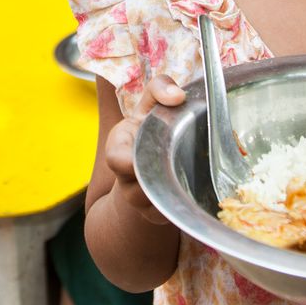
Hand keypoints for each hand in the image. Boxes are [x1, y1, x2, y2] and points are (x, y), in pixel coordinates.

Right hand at [103, 75, 185, 224]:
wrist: (155, 156)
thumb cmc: (153, 124)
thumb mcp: (153, 102)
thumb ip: (160, 88)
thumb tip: (177, 96)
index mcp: (119, 146)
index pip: (115, 159)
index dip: (129, 161)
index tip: (151, 152)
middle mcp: (124, 177)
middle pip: (136, 187)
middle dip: (158, 176)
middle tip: (178, 163)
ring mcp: (138, 199)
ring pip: (153, 204)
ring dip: (170, 191)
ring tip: (187, 174)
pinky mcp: (155, 215)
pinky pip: (166, 216)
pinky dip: (178, 205)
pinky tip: (190, 190)